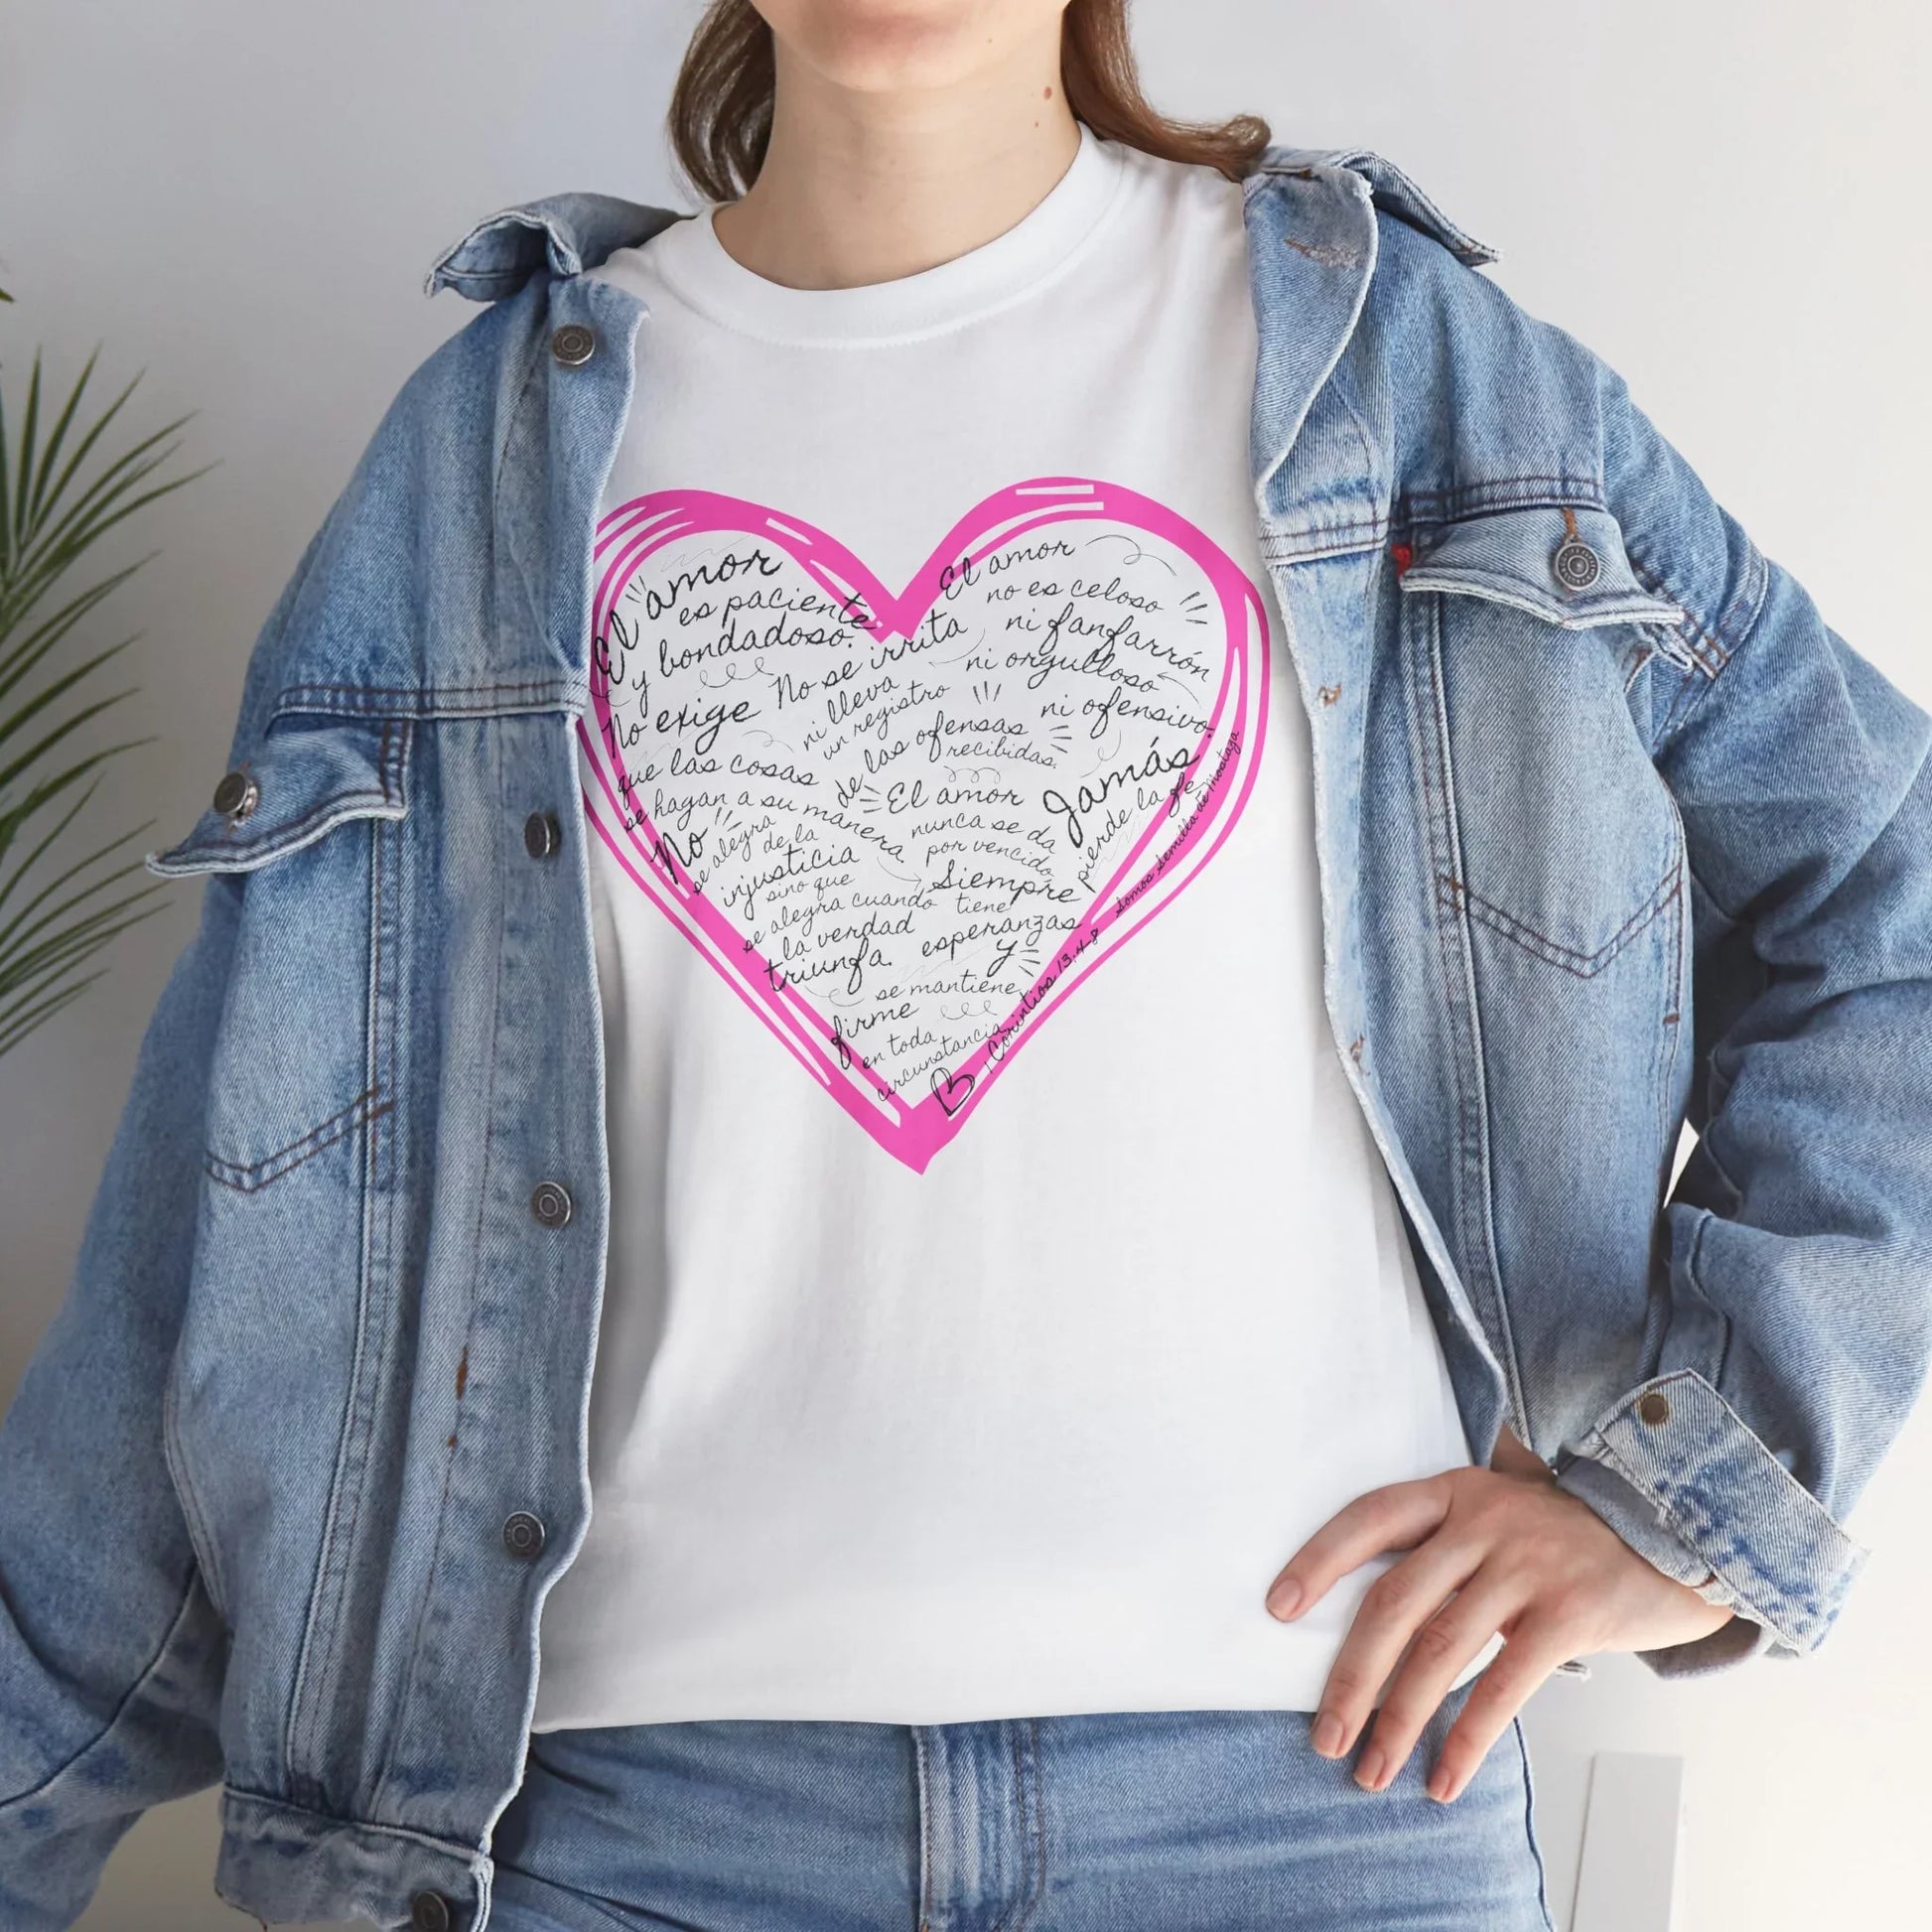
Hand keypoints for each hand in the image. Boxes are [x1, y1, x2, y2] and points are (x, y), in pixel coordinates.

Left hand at [1262, 1427, 1735, 1802]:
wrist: (1681, 1530)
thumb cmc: (1572, 1535)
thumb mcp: (1504, 1513)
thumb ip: (1449, 1544)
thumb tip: (1373, 1620)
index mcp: (1456, 1491)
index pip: (1369, 1518)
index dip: (1320, 1561)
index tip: (1278, 1607)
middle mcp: (1484, 1520)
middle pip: (1395, 1602)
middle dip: (1352, 1676)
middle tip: (1324, 1735)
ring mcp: (1527, 1563)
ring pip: (1440, 1650)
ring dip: (1399, 1719)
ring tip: (1372, 1768)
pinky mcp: (1569, 1611)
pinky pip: (1503, 1685)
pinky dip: (1467, 1738)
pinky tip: (1443, 1777)